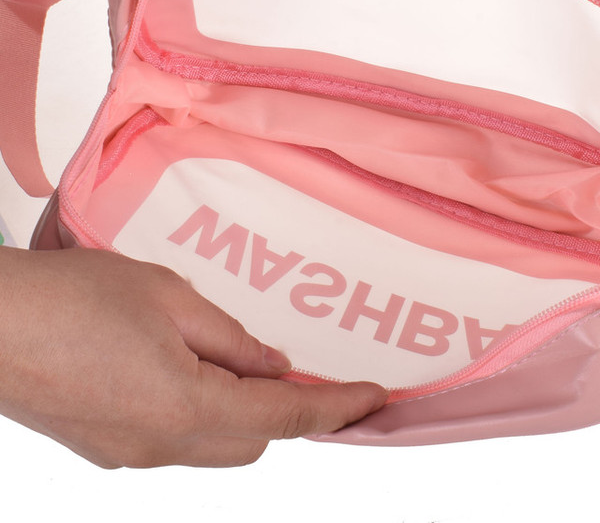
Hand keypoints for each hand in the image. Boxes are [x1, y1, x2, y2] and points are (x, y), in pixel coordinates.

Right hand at [0, 246, 385, 467]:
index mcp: (186, 409)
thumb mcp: (170, 298)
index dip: (336, 409)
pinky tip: (187, 366)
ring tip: (236, 357)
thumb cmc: (73, 299)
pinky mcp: (104, 446)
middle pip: (251, 442)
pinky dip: (200, 410)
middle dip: (284, 408)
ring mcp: (127, 453)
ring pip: (213, 443)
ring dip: (240, 409)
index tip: (374, 398)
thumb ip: (230, 339)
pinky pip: (174, 437)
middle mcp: (159, 446)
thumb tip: (273, 366)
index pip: (285, 418)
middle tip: (293, 362)